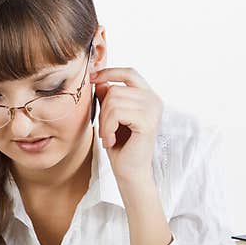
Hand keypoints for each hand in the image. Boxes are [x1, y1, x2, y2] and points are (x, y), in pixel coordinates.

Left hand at [90, 67, 162, 184]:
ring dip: (104, 121)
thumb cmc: (120, 146)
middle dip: (102, 109)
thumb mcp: (110, 117)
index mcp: (148, 96)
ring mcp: (152, 110)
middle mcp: (154, 100)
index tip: (91, 78)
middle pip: (115, 89)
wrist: (129, 172)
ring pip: (113, 101)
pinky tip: (110, 140)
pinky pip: (116, 113)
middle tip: (104, 130)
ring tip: (107, 136)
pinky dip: (107, 128)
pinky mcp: (147, 122)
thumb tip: (98, 79)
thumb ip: (108, 97)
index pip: (129, 72)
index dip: (109, 72)